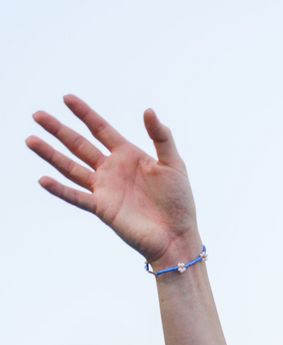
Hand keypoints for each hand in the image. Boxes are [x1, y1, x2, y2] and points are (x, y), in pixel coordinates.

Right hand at [26, 94, 200, 265]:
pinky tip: (43, 179)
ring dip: (51, 154)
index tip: (67, 98)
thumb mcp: (174, 165)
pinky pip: (76, 197)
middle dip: (58, 130)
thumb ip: (162, 137)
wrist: (177, 236)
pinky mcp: (102, 208)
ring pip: (71, 167)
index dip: (84, 113)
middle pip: (79, 145)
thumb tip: (148, 110)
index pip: (101, 129)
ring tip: (30, 140)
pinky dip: (60, 189)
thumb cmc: (180, 202)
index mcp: (128, 155)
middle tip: (38, 115)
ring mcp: (105, 189)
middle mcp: (112, 170)